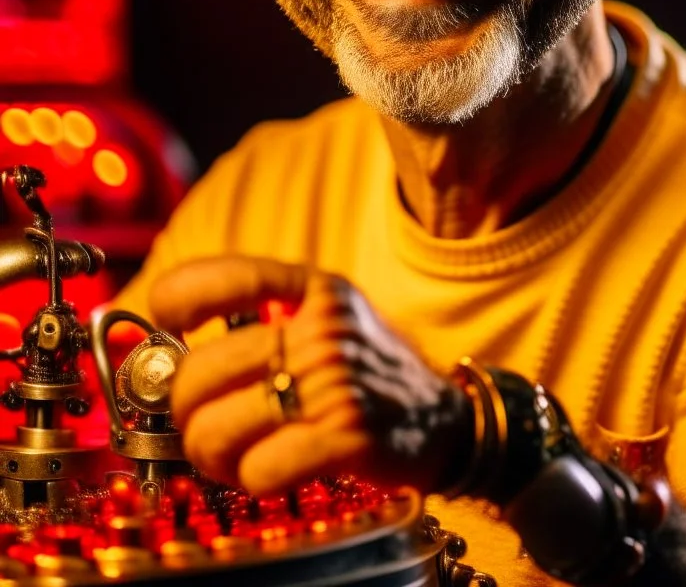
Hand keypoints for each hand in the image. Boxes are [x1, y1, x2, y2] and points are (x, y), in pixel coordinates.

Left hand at [149, 255, 469, 496]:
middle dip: (184, 412)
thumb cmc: (368, 370)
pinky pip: (257, 470)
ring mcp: (335, 381)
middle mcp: (323, 328)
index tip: (167, 329)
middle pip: (198, 373)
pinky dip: (249, 479)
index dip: (174, 302)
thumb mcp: (328, 315)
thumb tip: (167, 339)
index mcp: (314, 288)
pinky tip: (267, 470)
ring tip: (232, 453)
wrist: (447, 419)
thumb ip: (263, 312)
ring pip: (215, 428)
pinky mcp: (346, 437)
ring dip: (210, 455)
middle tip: (202, 422)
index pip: (223, 277)